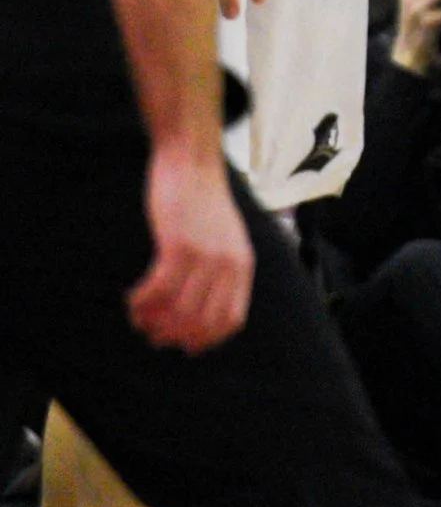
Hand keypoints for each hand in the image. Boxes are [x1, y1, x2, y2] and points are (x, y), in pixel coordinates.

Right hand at [129, 141, 252, 351]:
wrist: (193, 161)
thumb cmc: (203, 201)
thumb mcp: (225, 238)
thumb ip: (221, 269)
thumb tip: (200, 309)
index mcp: (242, 265)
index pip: (230, 320)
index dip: (205, 339)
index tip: (184, 345)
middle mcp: (228, 264)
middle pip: (200, 321)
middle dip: (174, 335)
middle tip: (153, 334)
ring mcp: (205, 255)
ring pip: (177, 309)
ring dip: (153, 321)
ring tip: (138, 318)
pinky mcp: (179, 244)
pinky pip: (158, 288)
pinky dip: (142, 301)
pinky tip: (132, 300)